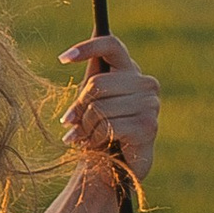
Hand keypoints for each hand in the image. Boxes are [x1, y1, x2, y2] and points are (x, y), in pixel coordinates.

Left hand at [58, 32, 159, 197]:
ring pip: (99, 107)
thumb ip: (87, 82)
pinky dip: (94, 138)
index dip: (87, 48)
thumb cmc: (100, 129)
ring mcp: (150, 104)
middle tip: (72, 122)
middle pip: (97, 83)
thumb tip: (67, 56)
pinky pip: (108, 126)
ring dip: (86, 127)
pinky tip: (96, 145)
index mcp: (130, 70)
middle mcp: (146, 83)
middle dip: (79, 106)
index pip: (111, 45)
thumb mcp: (89, 102)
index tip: (63, 59)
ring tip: (87, 136)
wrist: (113, 166)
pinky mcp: (148, 126)